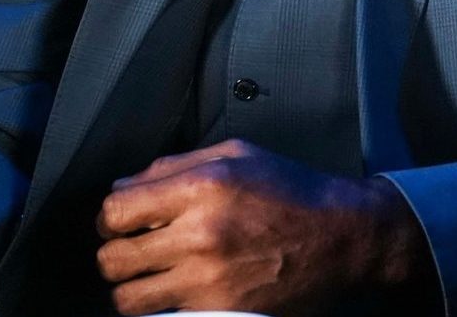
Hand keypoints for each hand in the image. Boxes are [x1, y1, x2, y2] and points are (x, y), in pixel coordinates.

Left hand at [94, 139, 426, 315]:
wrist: (344, 237)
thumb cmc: (294, 193)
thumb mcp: (239, 155)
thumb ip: (177, 164)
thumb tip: (125, 187)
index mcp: (203, 186)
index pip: (115, 211)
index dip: (112, 219)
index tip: (124, 223)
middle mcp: (200, 233)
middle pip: (113, 259)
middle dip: (118, 255)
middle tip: (137, 253)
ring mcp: (209, 277)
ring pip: (128, 298)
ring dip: (135, 289)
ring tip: (154, 279)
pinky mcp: (220, 311)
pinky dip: (162, 309)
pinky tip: (179, 293)